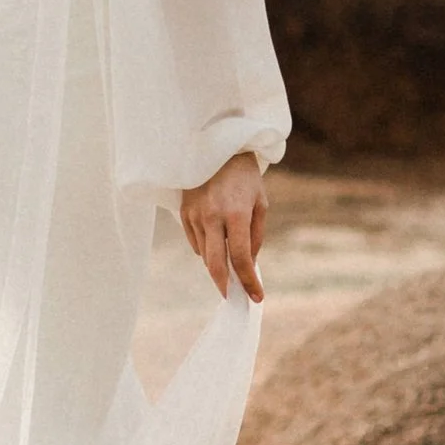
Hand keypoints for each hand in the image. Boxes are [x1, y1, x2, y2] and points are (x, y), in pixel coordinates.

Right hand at [179, 151, 266, 302]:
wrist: (216, 147)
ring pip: (204, 255)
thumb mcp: (260, 203)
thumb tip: (248, 264)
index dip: (249, 281)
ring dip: (217, 266)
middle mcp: (212, 216)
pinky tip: (216, 249)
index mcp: (236, 213)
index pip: (241, 257)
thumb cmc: (245, 176)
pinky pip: (194, 242)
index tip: (257, 296)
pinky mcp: (184, 212)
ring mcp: (194, 215)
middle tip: (234, 297)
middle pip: (215, 264)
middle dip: (225, 285)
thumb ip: (255, 236)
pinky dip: (205, 251)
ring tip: (229, 272)